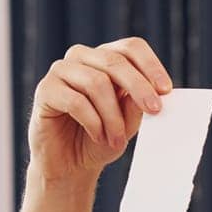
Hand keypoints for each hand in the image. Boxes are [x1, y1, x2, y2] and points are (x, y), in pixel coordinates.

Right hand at [28, 37, 173, 182]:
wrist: (71, 164)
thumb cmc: (101, 139)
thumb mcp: (127, 125)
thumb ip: (136, 106)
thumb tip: (149, 90)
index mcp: (106, 60)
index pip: (131, 47)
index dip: (150, 65)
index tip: (166, 90)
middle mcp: (83, 58)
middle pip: (115, 61)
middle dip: (139, 87)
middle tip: (154, 110)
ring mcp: (61, 71)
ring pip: (96, 82)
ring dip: (113, 116)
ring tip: (117, 140)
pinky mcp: (45, 90)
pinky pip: (75, 101)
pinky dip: (93, 122)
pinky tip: (98, 136)